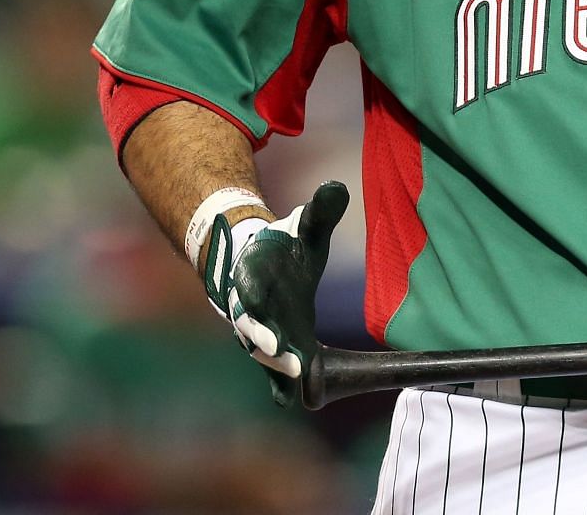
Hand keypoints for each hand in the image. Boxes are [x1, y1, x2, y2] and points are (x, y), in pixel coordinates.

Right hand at [201, 180, 349, 406]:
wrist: (255, 263)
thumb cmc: (283, 247)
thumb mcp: (302, 227)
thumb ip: (319, 212)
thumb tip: (335, 187)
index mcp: (254, 273)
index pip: (250, 289)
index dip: (255, 301)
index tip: (263, 311)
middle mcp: (251, 306)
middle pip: (253, 329)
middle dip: (267, 343)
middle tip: (286, 358)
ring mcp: (259, 329)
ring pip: (261, 350)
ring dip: (274, 364)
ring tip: (294, 376)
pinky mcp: (272, 345)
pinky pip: (271, 366)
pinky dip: (277, 381)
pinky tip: (286, 399)